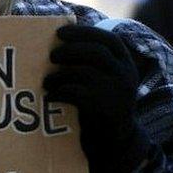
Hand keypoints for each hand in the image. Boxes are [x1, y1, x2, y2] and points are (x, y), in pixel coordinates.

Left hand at [44, 24, 149, 172]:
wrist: (114, 141)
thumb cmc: (100, 104)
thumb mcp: (102, 80)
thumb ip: (89, 63)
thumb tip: (55, 43)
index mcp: (125, 64)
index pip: (108, 39)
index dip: (83, 32)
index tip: (59, 32)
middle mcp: (126, 75)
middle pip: (96, 52)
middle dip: (70, 50)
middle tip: (51, 56)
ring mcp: (118, 92)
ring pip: (85, 72)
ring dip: (60, 74)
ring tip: (46, 81)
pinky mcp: (107, 109)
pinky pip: (77, 93)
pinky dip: (59, 92)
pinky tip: (50, 96)